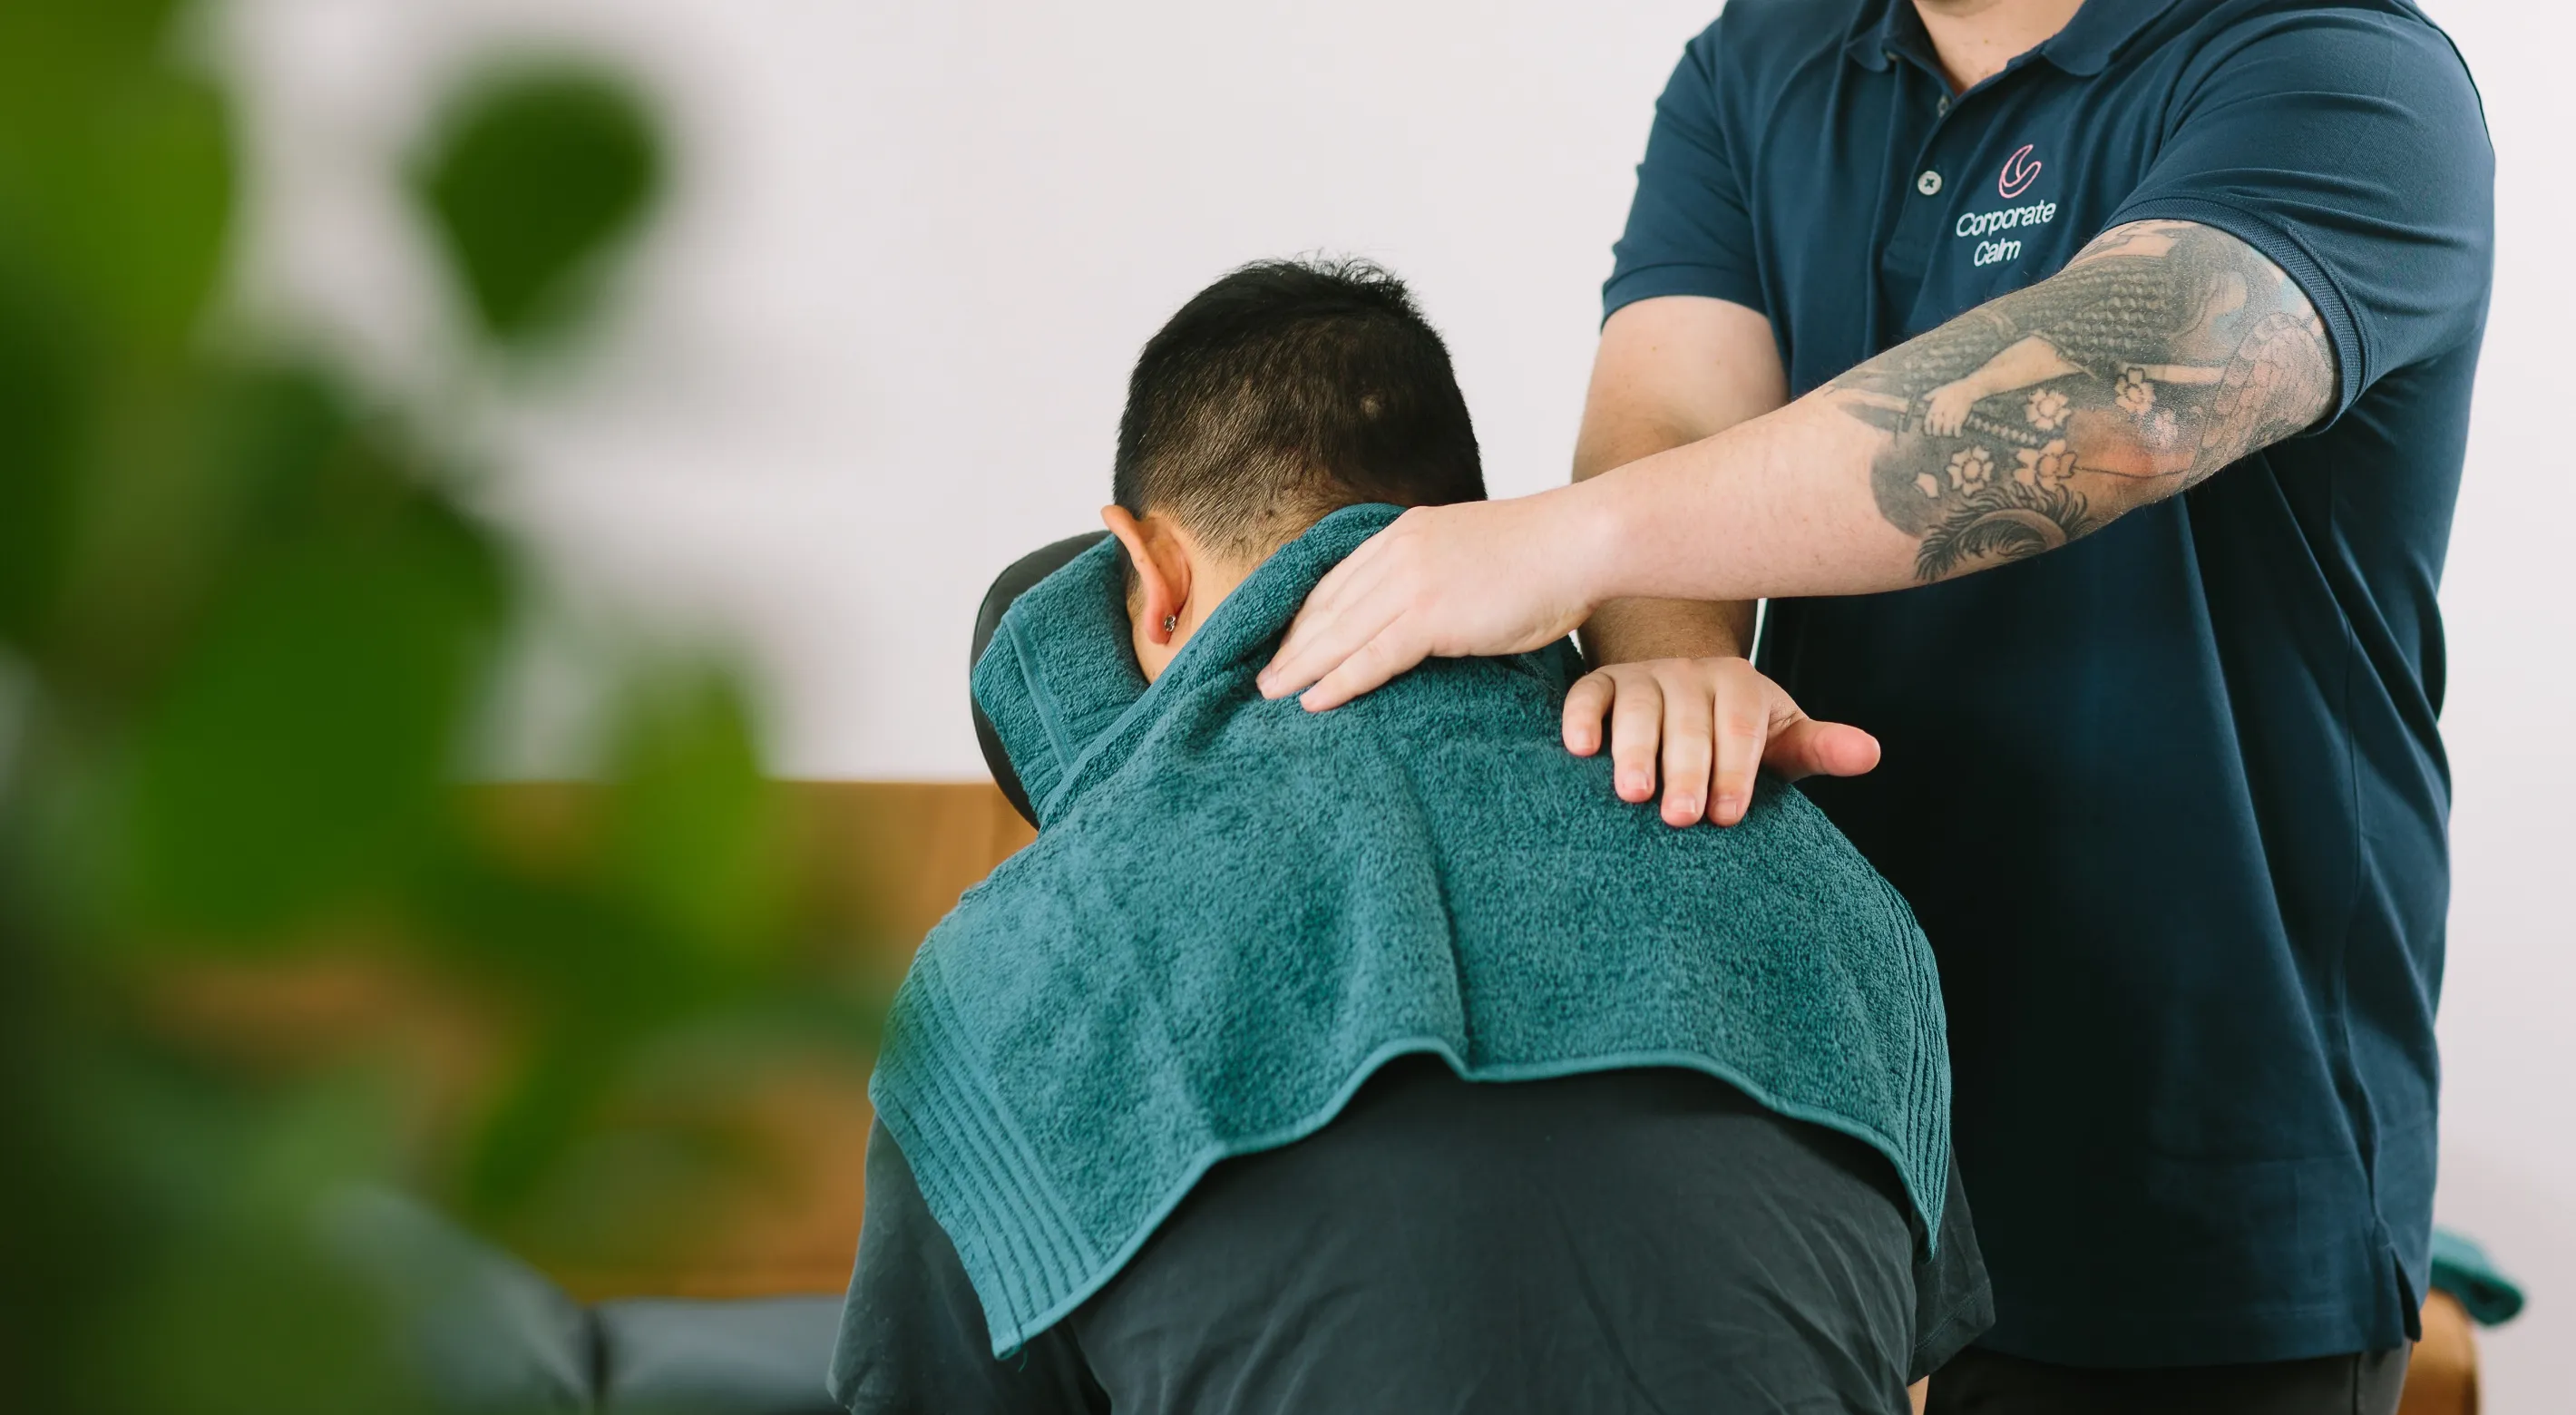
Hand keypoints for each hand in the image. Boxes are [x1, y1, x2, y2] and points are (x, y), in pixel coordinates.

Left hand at [1259, 493, 1603, 709]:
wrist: (1581, 542)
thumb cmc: (1545, 557)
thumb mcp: (1475, 554)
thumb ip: (1441, 576)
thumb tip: (1434, 612)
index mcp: (1406, 534)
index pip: (1339, 579)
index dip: (1306, 615)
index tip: (1284, 642)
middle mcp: (1398, 550)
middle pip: (1328, 605)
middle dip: (1291, 643)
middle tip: (1262, 677)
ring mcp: (1411, 580)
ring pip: (1339, 632)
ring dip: (1300, 666)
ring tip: (1271, 695)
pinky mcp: (1431, 613)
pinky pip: (1371, 655)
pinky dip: (1338, 680)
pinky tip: (1313, 699)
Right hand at [1561, 656, 1879, 825]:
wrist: (1683, 701)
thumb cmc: (1738, 739)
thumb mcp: (1781, 742)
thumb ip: (1819, 749)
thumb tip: (1871, 754)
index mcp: (1739, 683)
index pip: (1739, 727)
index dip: (1734, 771)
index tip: (1728, 816)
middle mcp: (1691, 671)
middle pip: (1688, 721)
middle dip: (1686, 771)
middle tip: (1681, 819)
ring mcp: (1643, 676)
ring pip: (1638, 707)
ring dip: (1633, 751)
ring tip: (1633, 794)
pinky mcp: (1602, 684)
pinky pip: (1587, 694)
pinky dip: (1581, 718)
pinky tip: (1578, 750)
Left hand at [1922, 379, 1978, 436]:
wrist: (1967, 389)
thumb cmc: (1952, 389)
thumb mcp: (1939, 390)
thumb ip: (1930, 395)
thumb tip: (1923, 399)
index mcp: (1935, 405)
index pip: (1928, 420)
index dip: (1927, 428)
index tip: (1928, 432)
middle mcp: (1942, 411)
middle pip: (1937, 426)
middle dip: (1937, 432)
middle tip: (1938, 434)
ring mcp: (1951, 415)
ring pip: (1946, 429)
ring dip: (1946, 433)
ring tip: (1947, 434)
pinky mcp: (1960, 417)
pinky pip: (1957, 428)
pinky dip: (1957, 433)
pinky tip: (1958, 434)